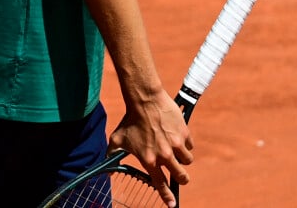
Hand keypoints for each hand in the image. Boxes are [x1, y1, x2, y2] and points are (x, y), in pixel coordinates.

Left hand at [108, 89, 193, 207]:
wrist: (144, 99)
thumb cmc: (130, 119)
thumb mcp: (117, 139)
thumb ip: (112, 155)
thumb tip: (107, 170)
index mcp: (149, 160)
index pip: (160, 184)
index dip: (167, 197)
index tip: (172, 205)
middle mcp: (164, 155)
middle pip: (181, 177)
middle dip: (182, 178)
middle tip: (180, 174)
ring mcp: (176, 144)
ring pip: (187, 161)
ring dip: (183, 158)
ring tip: (176, 150)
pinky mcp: (184, 133)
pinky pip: (190, 145)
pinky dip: (186, 143)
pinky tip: (178, 136)